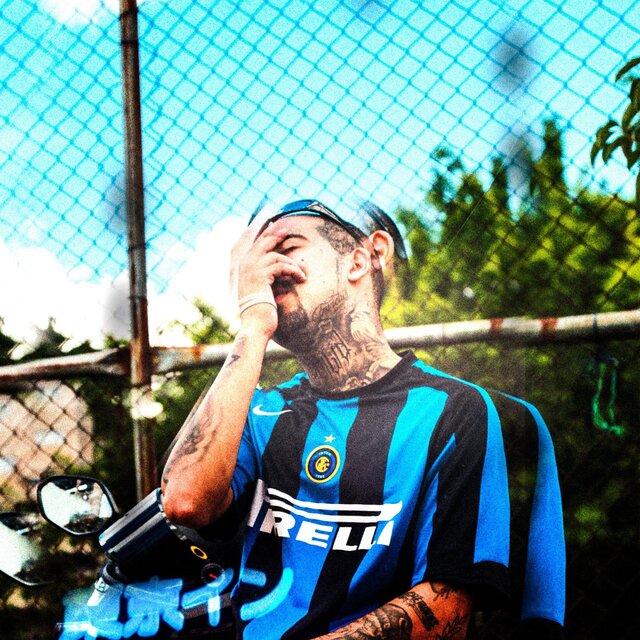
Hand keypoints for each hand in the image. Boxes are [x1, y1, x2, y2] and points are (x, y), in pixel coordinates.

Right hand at [230, 218, 305, 336]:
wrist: (255, 324)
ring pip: (275, 255)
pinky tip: (301, 278)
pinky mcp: (261, 275)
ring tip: (301, 273)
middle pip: (262, 242)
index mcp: (242, 268)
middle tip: (286, 230)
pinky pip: (281, 265)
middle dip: (274, 234)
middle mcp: (244, 266)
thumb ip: (266, 278)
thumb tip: (278, 271)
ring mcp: (251, 269)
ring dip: (291, 264)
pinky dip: (294, 271)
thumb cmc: (260, 311)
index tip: (273, 224)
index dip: (262, 233)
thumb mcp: (262, 291)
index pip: (252, 244)